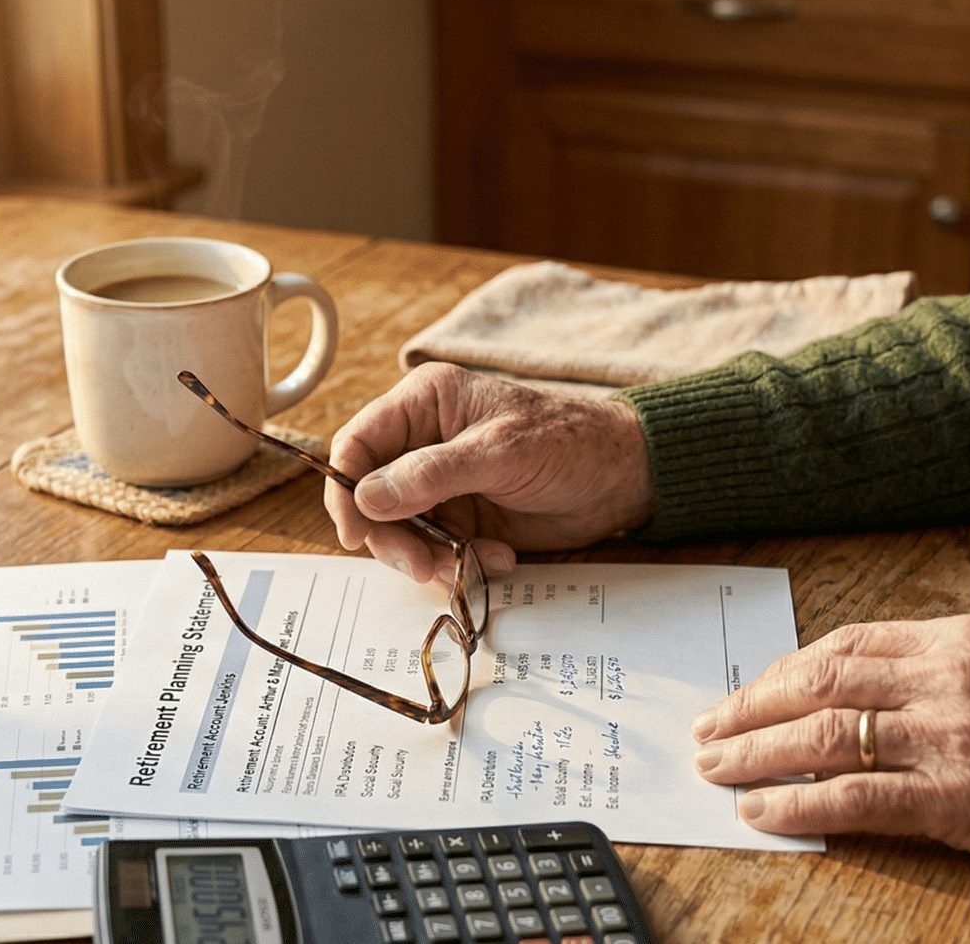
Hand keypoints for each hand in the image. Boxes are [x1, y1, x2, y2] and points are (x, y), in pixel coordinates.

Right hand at [325, 362, 654, 582]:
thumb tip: (368, 497)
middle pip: (371, 499)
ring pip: (400, 533)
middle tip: (422, 566)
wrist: (623, 478)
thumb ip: (431, 474)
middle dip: (393, 538)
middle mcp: (423, 442)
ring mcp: (440, 485)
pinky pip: (434, 552)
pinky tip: (498, 558)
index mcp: (424, 404)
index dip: (346, 490)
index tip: (356, 533)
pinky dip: (459, 565)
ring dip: (428, 559)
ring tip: (472, 564)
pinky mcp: (462, 519)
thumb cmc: (569, 442)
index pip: (358, 444)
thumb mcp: (500, 453)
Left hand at [690, 614, 969, 895]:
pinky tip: (761, 812)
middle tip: (707, 727)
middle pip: (821, 681)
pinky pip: (857, 799)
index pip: (848, 643)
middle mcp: (953, 677)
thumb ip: (944, 673)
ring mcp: (955, 736)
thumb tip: (859, 691)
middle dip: (751, 706)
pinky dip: (798, 804)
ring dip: (757, 753)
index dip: (785, 669)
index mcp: (965, 638)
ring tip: (715, 770)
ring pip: (825, 735)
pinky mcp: (960, 799)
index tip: (748, 691)